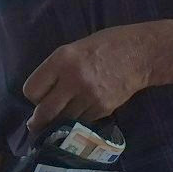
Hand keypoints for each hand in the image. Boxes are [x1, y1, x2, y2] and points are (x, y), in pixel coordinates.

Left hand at [23, 22, 161, 132]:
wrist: (141, 54)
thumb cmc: (105, 45)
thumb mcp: (74, 48)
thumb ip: (56, 69)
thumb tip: (42, 94)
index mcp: (62, 60)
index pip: (32, 90)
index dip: (32, 96)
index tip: (37, 98)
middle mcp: (73, 79)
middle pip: (44, 112)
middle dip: (37, 122)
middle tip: (34, 126)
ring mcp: (89, 96)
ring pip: (63, 121)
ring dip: (58, 124)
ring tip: (56, 123)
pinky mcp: (103, 109)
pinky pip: (82, 122)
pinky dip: (78, 121)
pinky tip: (79, 114)